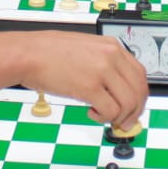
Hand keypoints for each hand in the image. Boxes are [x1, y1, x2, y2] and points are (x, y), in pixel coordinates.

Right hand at [20, 31, 148, 130]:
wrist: (27, 54)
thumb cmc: (49, 52)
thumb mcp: (86, 49)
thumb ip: (104, 64)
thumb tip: (116, 87)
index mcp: (112, 46)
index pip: (140, 74)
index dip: (139, 95)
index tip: (133, 107)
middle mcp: (111, 56)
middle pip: (138, 90)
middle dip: (134, 111)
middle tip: (125, 122)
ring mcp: (101, 71)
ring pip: (128, 103)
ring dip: (120, 117)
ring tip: (105, 118)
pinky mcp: (89, 87)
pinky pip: (110, 111)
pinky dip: (104, 118)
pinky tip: (91, 113)